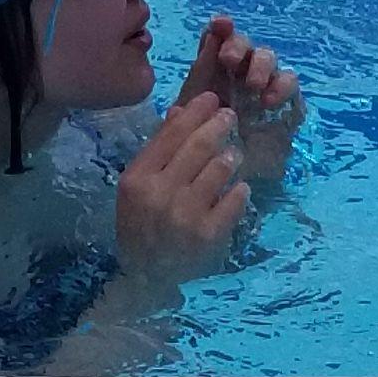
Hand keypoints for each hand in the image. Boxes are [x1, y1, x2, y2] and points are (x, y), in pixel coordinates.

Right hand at [114, 92, 251, 283]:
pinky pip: (234, 199)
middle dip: (219, 125)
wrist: (146, 276)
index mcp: (138, 179)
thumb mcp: (138, 185)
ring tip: (233, 155)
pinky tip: (238, 188)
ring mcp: (185, 215)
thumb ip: (158, 149)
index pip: (172, 134)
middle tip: (230, 117)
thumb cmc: (141, 224)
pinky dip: (239, 190)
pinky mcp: (209, 235)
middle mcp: (159, 194)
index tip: (212, 99)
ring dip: (231, 156)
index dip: (196, 112)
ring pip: (220, 168)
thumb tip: (180, 110)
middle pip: (199, 146)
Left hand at [177, 13, 303, 166]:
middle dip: (238, 46)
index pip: (220, 38)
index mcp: (215, 68)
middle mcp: (241, 69)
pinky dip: (281, 87)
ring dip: (261, 65)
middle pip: (245, 44)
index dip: (222, 27)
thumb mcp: (192, 113)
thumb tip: (198, 57)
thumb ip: (195, 79)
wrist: (226, 174)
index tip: (219, 24)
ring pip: (268, 58)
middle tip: (228, 60)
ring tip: (253, 85)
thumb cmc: (205, 139)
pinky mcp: (285, 100)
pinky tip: (268, 102)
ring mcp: (265, 83)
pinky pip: (289, 83)